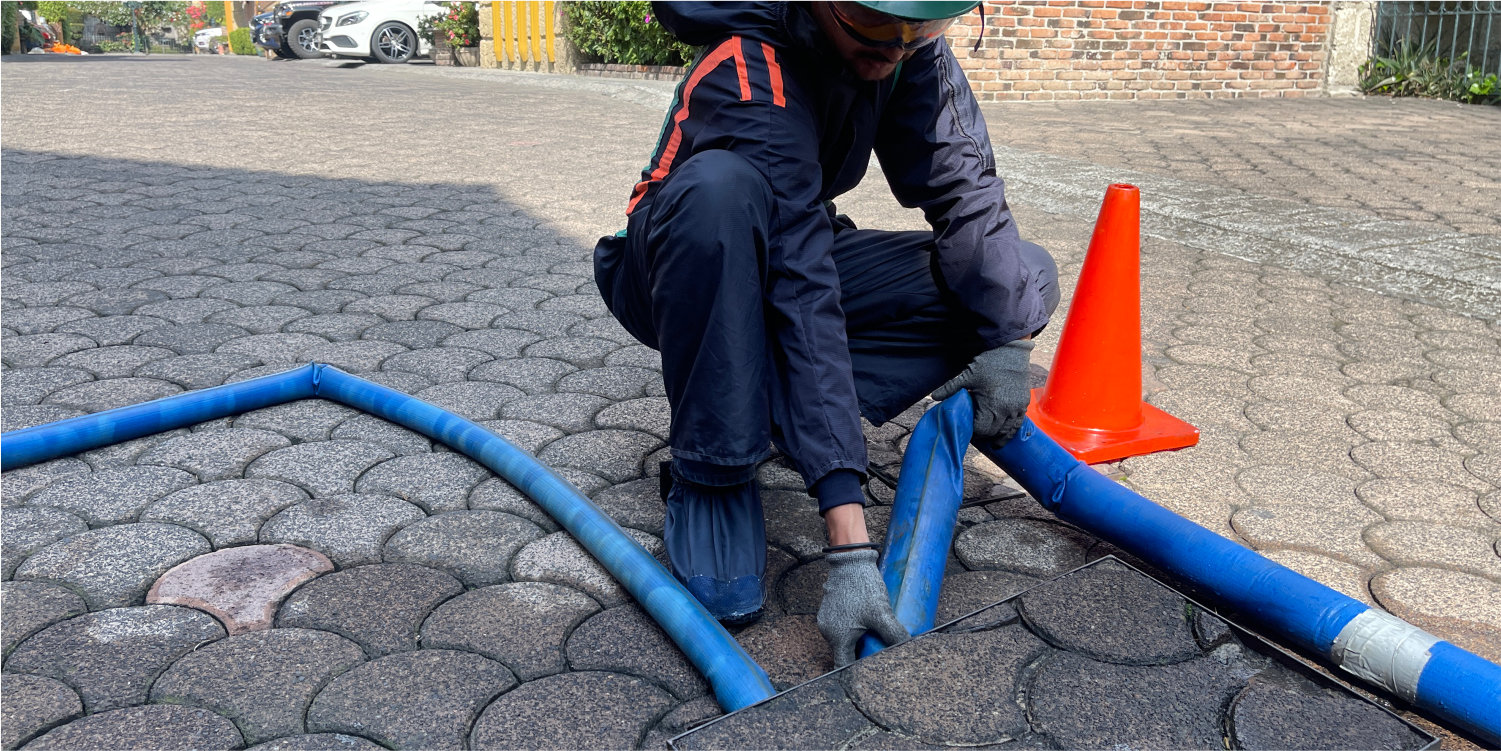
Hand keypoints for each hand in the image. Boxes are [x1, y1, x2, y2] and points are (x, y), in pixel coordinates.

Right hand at [817, 549, 908, 666]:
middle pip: (845, 653)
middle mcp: (828, 632)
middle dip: (861, 655)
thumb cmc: (862, 587)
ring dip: (858, 641)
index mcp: (838, 638)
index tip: (869, 672)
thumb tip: (907, 647)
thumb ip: (894, 634)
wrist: (850, 561)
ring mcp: (827, 621)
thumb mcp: (881, 613)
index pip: (844, 666)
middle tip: (878, 653)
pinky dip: (853, 630)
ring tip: (874, 637)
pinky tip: (866, 623)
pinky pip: (841, 627)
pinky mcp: (830, 610)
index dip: (856, 672)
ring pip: (844, 639)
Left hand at [932, 339, 1033, 442]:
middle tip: (977, 433)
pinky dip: (1012, 429)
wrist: (1010, 352)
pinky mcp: (1023, 403)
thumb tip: (934, 397)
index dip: (973, 431)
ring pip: (1008, 430)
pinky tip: (1006, 433)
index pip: (981, 429)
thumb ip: (950, 388)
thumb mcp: (967, 376)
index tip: (968, 428)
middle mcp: (1006, 411)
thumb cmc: (988, 364)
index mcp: (991, 406)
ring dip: (1000, 435)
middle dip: (985, 434)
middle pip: (994, 431)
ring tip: (994, 442)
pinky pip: (1018, 422)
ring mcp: (1017, 408)